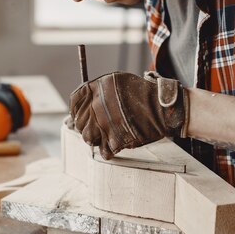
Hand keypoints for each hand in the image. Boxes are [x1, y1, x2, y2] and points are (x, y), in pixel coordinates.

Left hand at [69, 71, 187, 159]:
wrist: (162, 107)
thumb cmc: (140, 94)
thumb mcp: (115, 83)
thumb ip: (94, 94)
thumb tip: (72, 116)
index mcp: (95, 88)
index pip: (74, 103)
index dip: (77, 112)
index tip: (83, 116)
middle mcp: (96, 105)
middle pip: (79, 124)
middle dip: (88, 126)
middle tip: (100, 126)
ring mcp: (104, 124)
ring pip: (88, 138)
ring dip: (97, 138)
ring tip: (110, 133)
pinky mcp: (115, 140)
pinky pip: (103, 151)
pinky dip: (110, 149)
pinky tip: (118, 141)